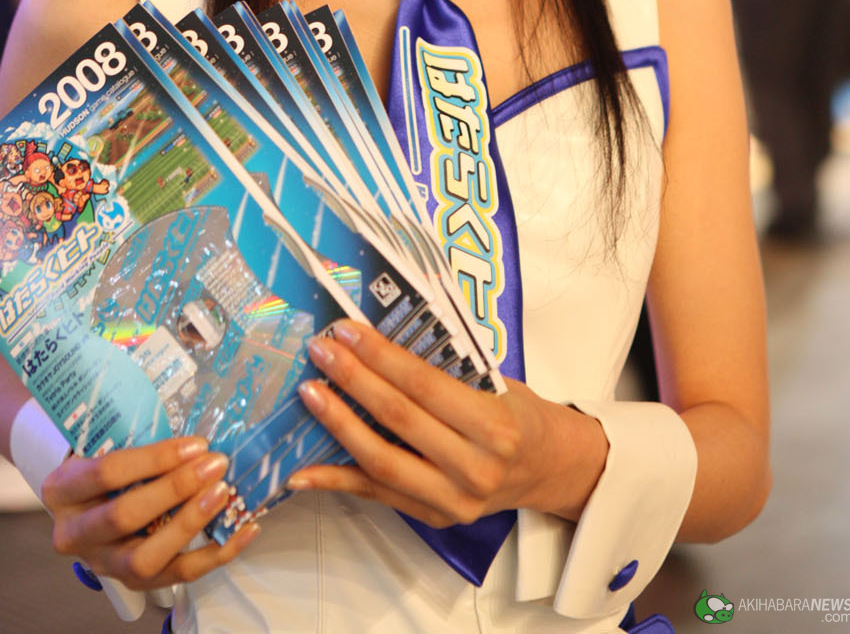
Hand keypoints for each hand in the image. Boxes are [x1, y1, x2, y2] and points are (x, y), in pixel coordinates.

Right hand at [42, 437, 259, 589]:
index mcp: (63, 490)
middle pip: (125, 517)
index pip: (107, 472)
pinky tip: (243, 531)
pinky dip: (215, 555)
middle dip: (176, 489)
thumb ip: (136, 439)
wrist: (84, 504)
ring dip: (190, 524)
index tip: (196, 444)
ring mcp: (103, 563)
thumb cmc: (102, 464)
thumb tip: (196, 437)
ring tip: (223, 495)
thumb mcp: (102, 445)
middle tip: (214, 465)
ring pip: (145, 558)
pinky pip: (177, 575)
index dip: (155, 458)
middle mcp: (75, 534)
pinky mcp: (133, 582)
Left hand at [287, 323, 607, 526]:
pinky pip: (377, 495)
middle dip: (353, 380)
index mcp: (494, 426)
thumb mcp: (496, 382)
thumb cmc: (519, 414)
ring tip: (310, 393)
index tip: (346, 331)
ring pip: (381, 462)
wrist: (548, 469)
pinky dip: (336, 480)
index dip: (380, 356)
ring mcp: (451, 500)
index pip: (423, 385)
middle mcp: (473, 468)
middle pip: (398, 419)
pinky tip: (301, 470)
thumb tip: (380, 339)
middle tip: (321, 351)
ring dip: (338, 425)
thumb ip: (446, 369)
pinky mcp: (432, 518)